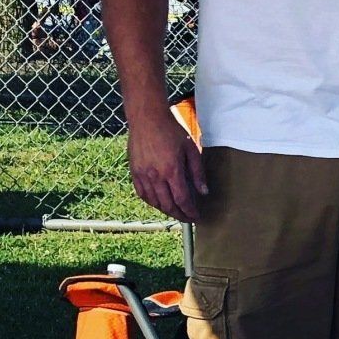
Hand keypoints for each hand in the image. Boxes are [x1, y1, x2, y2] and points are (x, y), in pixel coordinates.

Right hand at [127, 106, 207, 221]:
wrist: (147, 119)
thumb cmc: (171, 131)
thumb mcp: (191, 150)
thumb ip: (198, 172)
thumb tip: (204, 192)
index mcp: (171, 171)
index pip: (182, 200)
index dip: (190, 211)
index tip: (196, 217)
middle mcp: (155, 176)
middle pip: (168, 205)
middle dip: (179, 215)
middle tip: (188, 219)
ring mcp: (142, 175)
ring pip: (154, 202)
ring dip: (166, 210)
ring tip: (175, 212)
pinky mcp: (134, 172)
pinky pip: (142, 193)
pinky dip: (152, 202)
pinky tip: (159, 203)